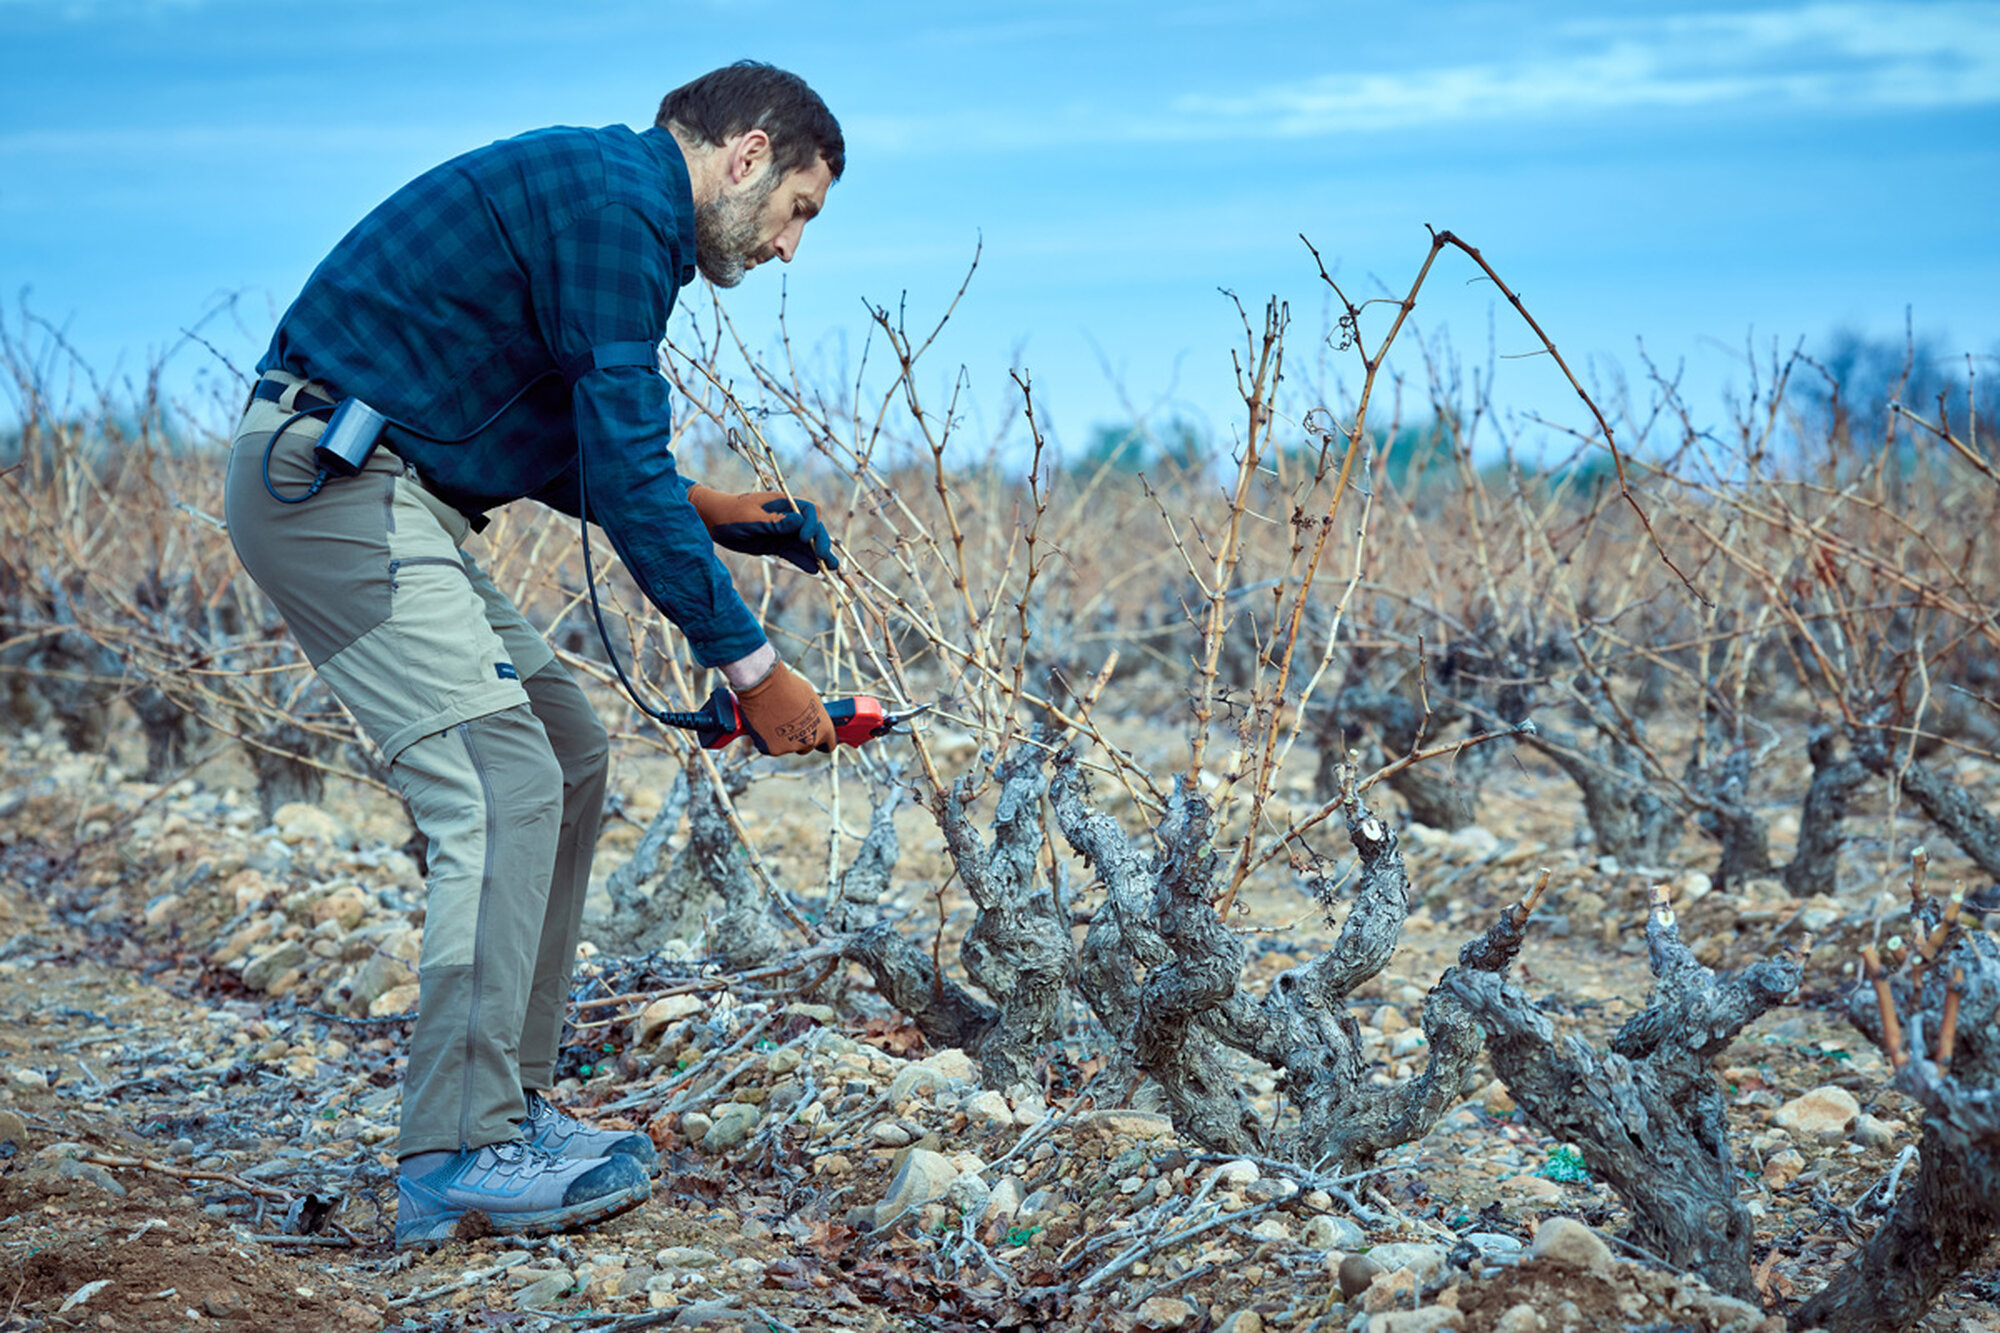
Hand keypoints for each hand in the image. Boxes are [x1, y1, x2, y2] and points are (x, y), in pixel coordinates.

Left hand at [686, 485, 837, 573]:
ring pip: (806, 543)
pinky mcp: (776, 544)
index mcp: (782, 503)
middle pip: (813, 528)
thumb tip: (800, 523)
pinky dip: (805, 561)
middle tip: (826, 559)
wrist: (712, 521)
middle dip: (821, 543)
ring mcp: (782, 531)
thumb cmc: (729, 514)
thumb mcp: (751, 519)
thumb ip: (775, 522)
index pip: (809, 511)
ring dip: (819, 555)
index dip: (812, 524)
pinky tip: (815, 570)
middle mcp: (787, 516)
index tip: (803, 538)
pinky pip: (794, 553)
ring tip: (832, 569)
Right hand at [734, 660, 833, 754]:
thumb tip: (809, 714)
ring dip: (781, 736)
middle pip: (806, 747)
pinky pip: (769, 746)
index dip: (822, 741)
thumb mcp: (810, 696)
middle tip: (789, 724)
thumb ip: (813, 712)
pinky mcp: (773, 749)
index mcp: (823, 728)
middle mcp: (809, 741)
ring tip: (773, 717)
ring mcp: (791, 747)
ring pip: (786, 746)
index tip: (816, 737)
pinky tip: (764, 723)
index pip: (829, 744)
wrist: (765, 686)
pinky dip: (766, 738)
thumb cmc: (787, 686)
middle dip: (799, 739)